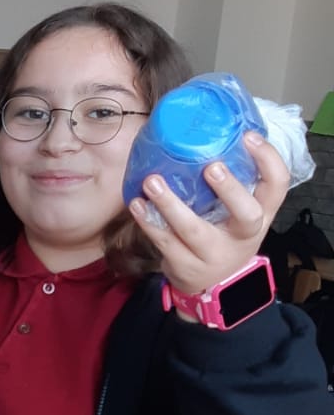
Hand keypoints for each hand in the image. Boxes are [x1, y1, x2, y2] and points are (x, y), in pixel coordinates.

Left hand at [130, 132, 285, 303]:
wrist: (212, 284)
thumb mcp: (238, 210)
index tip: (249, 137)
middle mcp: (244, 235)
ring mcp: (214, 254)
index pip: (277, 185)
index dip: (268, 160)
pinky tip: (138, 204)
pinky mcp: (186, 266)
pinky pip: (165, 243)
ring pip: (194, 230)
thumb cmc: (224, 231)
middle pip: (246, 214)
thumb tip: (203, 130)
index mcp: (262, 213)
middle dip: (230, 190)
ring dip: (172, 205)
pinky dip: (149, 222)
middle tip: (211, 166)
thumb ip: (231, 180)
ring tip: (152, 181)